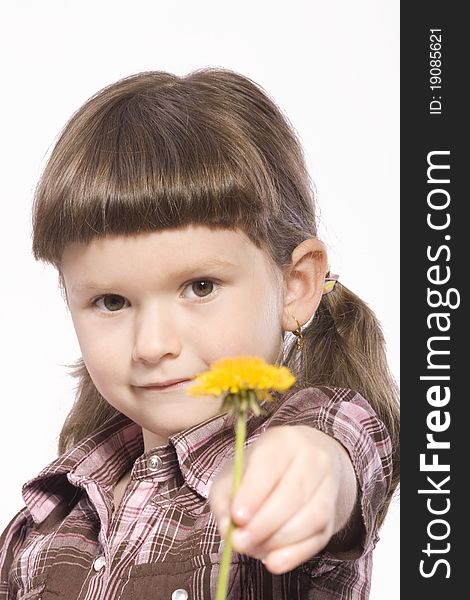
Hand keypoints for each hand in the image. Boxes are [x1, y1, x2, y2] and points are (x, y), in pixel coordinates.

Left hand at [209, 425, 357, 573]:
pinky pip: (319, 538)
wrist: (299, 464)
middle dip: (264, 523)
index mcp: (283, 441)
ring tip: (252, 548)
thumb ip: (224, 499)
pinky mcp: (332, 515)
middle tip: (239, 541)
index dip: (255, 492)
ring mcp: (328, 486)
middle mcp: (313, 458)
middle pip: (295, 492)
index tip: (238, 517)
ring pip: (312, 516)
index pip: (271, 464)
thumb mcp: (233, 474)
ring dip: (279, 540)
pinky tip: (274, 562)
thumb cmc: (258, 471)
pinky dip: (295, 554)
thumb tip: (228, 529)